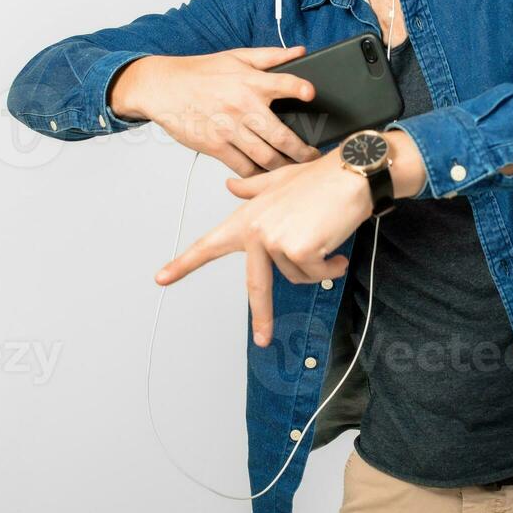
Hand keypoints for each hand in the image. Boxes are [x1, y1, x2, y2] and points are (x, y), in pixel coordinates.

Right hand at [110, 45, 321, 176]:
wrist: (163, 88)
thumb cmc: (201, 72)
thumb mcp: (236, 57)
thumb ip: (271, 57)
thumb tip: (301, 51)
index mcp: (250, 82)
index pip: (282, 84)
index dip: (299, 89)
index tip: (311, 95)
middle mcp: (242, 106)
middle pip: (281, 136)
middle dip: (303, 151)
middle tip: (313, 156)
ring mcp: (228, 129)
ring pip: (266, 157)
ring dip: (284, 166)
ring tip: (294, 167)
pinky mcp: (215, 146)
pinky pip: (243, 166)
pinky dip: (257, 173)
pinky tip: (267, 173)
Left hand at [151, 147, 373, 346]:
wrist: (350, 173)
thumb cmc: (320, 178)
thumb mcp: (280, 181)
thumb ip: (253, 189)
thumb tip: (231, 187)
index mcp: (247, 217)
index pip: (209, 244)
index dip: (184, 264)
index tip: (162, 278)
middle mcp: (256, 230)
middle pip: (255, 285)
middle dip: (262, 317)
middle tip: (264, 339)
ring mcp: (275, 240)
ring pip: (297, 276)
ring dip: (316, 265)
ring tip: (325, 239)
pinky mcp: (298, 248)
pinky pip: (316, 273)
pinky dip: (331, 266)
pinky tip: (336, 247)